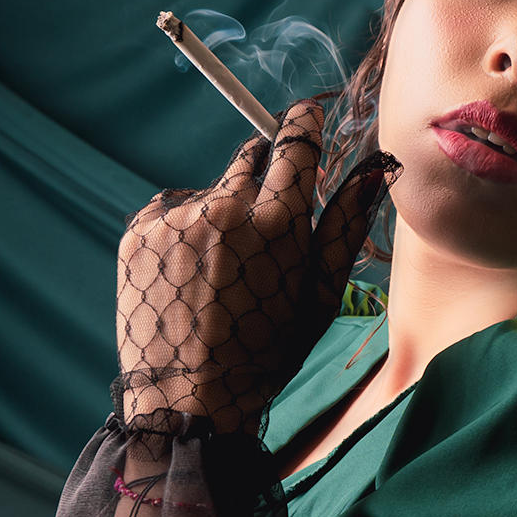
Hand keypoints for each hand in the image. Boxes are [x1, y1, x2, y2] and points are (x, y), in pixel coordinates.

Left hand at [116, 99, 397, 434]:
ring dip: (221, 212)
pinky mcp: (139, 232)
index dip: (303, 123)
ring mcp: (177, 218)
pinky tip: (189, 275)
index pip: (295, 140)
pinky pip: (171, 209)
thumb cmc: (266, 354)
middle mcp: (226, 208)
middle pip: (251, 156)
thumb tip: (376, 169)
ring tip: (220, 272)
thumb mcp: (320, 297)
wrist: (189, 401)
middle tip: (262, 226)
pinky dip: (182, 230)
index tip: (305, 115)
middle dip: (263, 176)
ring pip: (211, 188)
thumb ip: (346, 225)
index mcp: (279, 222)